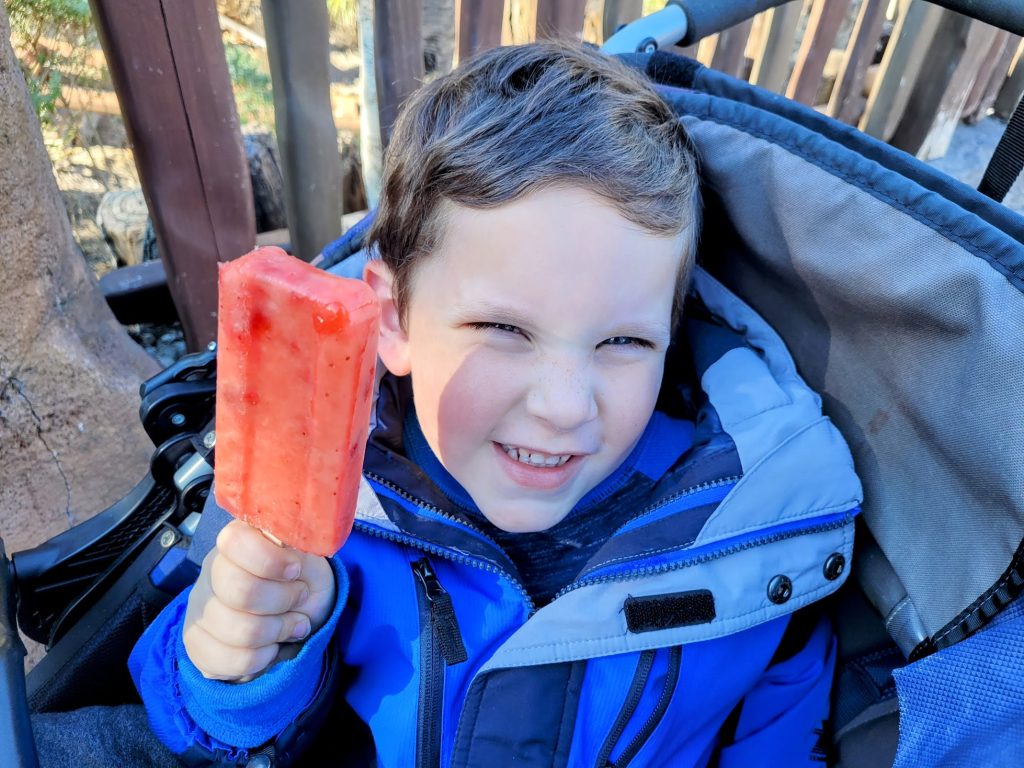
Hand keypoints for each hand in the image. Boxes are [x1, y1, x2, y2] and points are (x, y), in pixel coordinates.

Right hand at [182, 519, 335, 681]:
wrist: (297, 619)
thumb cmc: (303, 582)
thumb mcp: (311, 560)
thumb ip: (298, 549)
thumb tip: (286, 546)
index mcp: (238, 540)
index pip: (235, 541)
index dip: (269, 560)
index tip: (295, 571)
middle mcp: (211, 569)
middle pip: (240, 590)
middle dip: (283, 600)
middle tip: (300, 597)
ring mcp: (199, 606)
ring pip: (239, 630)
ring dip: (278, 632)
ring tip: (292, 624)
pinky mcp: (196, 642)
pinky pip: (231, 660)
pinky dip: (263, 658)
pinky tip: (270, 646)